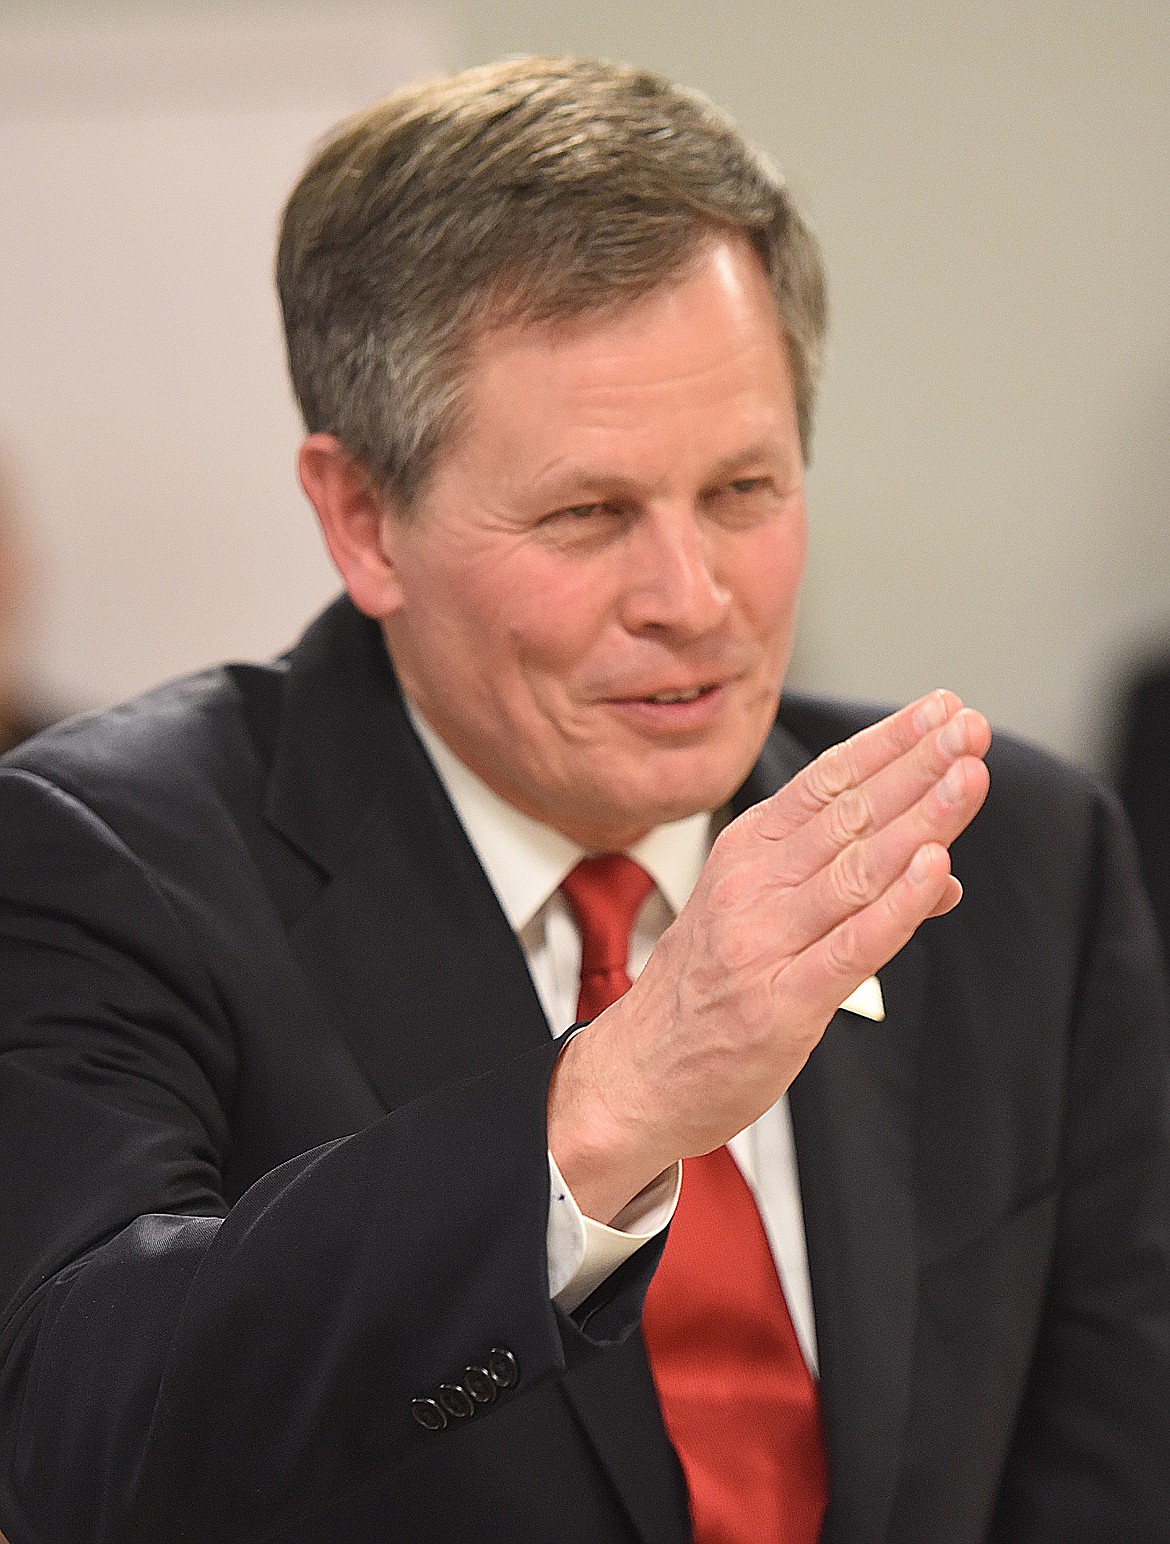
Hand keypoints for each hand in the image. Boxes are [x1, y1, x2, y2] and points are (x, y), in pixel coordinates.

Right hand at [547, 689, 990, 1221]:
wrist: (635, 1074)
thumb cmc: (703, 991)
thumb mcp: (757, 915)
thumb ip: (843, 886)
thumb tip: (940, 867)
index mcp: (744, 853)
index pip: (827, 782)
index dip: (888, 742)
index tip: (943, 708)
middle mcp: (751, 885)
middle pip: (848, 813)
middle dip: (917, 764)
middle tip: (972, 725)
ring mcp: (764, 941)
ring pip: (856, 867)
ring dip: (920, 818)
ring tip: (970, 776)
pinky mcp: (781, 1002)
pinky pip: (851, 946)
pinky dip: (898, 905)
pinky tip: (937, 869)